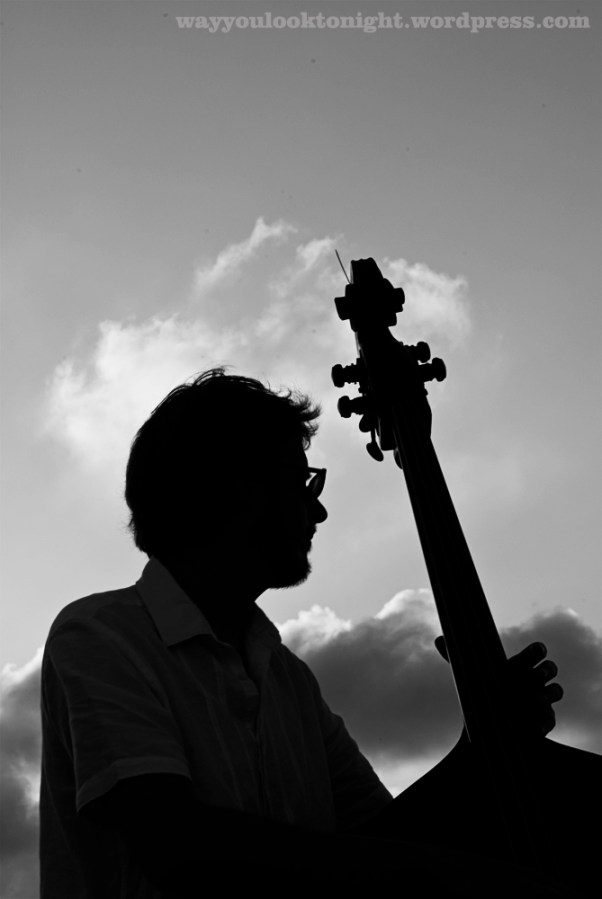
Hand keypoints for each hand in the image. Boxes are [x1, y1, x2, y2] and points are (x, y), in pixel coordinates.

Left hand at [435, 637, 562, 736]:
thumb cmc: (484, 692)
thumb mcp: (471, 676)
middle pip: (550, 668)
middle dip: (545, 669)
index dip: (537, 650)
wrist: (493, 723)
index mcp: (520, 666)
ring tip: (532, 699)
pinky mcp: (544, 721)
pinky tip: (531, 728)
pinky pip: (549, 720)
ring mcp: (542, 700)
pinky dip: (541, 723)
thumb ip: (455, 658)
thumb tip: (438, 639)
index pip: (535, 652)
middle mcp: (535, 681)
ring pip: (557, 690)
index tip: (537, 649)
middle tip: (536, 674)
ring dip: (548, 693)